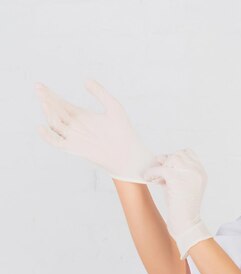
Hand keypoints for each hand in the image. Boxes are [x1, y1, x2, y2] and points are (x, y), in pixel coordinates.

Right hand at [35, 79, 155, 183]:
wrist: (128, 152)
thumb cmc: (123, 130)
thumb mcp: (113, 107)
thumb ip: (100, 93)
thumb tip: (86, 80)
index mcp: (81, 115)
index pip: (61, 103)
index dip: (50, 95)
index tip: (40, 85)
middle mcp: (74, 125)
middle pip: (55, 111)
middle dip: (46, 100)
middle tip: (38, 88)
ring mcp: (73, 137)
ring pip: (54, 124)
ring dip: (48, 113)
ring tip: (45, 102)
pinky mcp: (74, 148)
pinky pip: (57, 142)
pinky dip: (48, 136)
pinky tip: (42, 127)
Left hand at [142, 148, 212, 259]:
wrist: (186, 223)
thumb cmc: (183, 207)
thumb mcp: (184, 186)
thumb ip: (178, 172)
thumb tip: (160, 159)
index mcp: (201, 173)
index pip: (188, 153)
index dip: (176, 158)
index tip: (169, 169)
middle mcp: (197, 171)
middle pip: (179, 154)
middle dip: (167, 161)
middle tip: (160, 174)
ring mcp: (188, 174)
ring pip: (170, 158)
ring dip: (160, 166)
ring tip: (156, 178)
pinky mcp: (176, 179)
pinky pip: (160, 169)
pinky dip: (152, 173)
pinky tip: (148, 179)